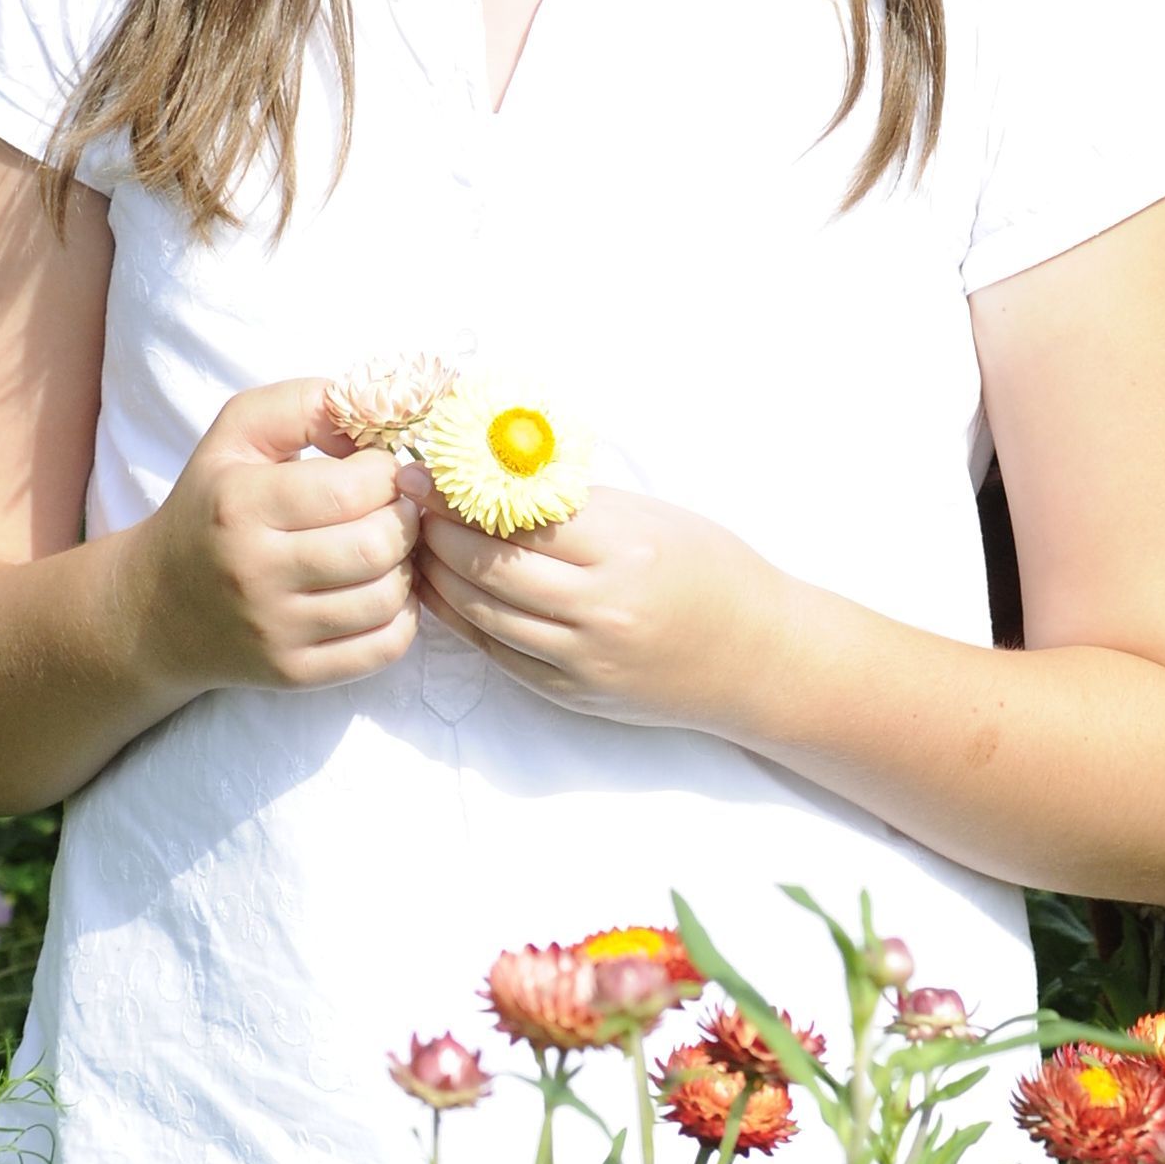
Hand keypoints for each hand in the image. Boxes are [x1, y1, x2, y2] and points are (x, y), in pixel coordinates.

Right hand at [122, 378, 422, 696]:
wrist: (155, 607)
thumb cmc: (212, 505)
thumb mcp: (239, 432)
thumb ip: (306, 402)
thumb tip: (380, 415)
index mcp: (239, 504)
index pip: (354, 489)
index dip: (386, 472)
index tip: (378, 470)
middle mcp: (253, 572)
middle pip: (378, 545)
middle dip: (404, 519)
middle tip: (393, 508)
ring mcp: (274, 631)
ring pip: (388, 597)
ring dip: (405, 566)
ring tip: (384, 548)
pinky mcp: (292, 673)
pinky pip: (385, 648)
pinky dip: (402, 616)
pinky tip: (378, 590)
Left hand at [412, 487, 788, 733]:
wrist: (756, 657)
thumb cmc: (713, 570)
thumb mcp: (654, 518)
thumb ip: (579, 507)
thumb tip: (498, 481)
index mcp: (624, 550)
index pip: (517, 518)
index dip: (460, 494)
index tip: (425, 471)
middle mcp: (599, 609)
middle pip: (488, 568)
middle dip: (436, 532)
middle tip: (407, 503)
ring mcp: (582, 658)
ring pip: (482, 613)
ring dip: (439, 576)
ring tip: (416, 544)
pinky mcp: (571, 692)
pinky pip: (499, 653)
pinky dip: (464, 620)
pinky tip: (445, 592)